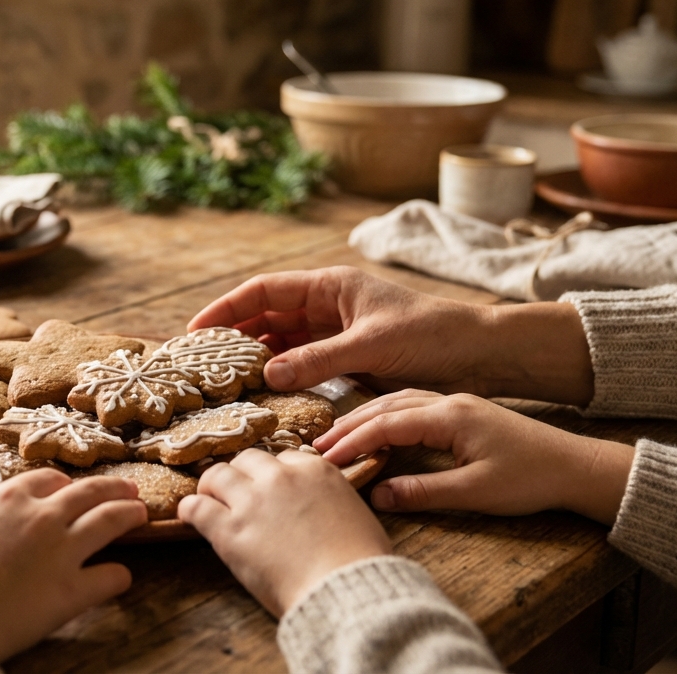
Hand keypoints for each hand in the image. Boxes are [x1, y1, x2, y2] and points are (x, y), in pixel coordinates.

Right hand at [0, 470, 146, 659]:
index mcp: (8, 499)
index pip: (49, 479)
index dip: (64, 484)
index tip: (70, 489)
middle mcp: (42, 516)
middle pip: (90, 492)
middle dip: (113, 488)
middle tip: (129, 491)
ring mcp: (62, 550)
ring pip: (111, 520)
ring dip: (130, 514)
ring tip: (143, 515)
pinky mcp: (72, 590)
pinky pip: (112, 575)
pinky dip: (119, 576)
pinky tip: (120, 577)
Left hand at [178, 449, 390, 616]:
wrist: (346, 590)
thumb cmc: (360, 564)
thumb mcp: (356, 514)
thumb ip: (331, 500)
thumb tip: (322, 510)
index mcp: (316, 471)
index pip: (285, 458)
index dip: (275, 476)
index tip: (270, 489)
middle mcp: (281, 478)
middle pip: (248, 460)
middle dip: (242, 475)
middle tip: (237, 493)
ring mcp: (252, 502)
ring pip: (218, 475)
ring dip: (212, 486)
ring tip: (209, 500)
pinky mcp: (230, 530)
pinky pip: (198, 507)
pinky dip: (190, 509)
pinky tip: (189, 515)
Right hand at [188, 267, 593, 405]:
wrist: (480, 355)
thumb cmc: (433, 336)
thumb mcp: (371, 347)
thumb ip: (317, 359)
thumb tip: (266, 374)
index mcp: (331, 286)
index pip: (264, 291)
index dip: (226, 308)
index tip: (195, 331)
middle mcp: (328, 305)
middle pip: (266, 315)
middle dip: (232, 334)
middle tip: (199, 361)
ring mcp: (336, 332)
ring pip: (281, 341)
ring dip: (254, 357)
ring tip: (222, 379)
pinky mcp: (347, 358)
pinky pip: (302, 363)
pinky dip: (281, 374)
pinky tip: (263, 391)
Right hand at [315, 390, 633, 524]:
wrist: (574, 464)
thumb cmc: (531, 479)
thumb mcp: (476, 492)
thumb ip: (424, 492)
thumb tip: (378, 496)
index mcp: (449, 416)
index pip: (386, 425)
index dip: (353, 442)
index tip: (326, 460)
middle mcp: (448, 402)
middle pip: (385, 407)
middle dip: (349, 426)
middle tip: (317, 446)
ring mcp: (455, 404)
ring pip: (397, 403)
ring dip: (364, 417)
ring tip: (337, 437)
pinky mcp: (462, 411)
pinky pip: (412, 406)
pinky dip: (386, 415)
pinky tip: (376, 426)